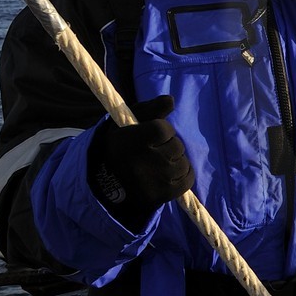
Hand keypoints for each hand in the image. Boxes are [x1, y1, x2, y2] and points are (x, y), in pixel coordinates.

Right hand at [90, 95, 192, 229]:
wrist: (108, 182)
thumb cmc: (124, 144)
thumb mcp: (129, 121)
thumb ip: (151, 108)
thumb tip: (170, 100)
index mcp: (128, 141)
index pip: (163, 129)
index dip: (163, 130)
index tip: (153, 135)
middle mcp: (139, 163)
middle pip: (176, 146)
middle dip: (169, 146)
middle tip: (153, 151)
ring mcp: (152, 182)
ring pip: (183, 163)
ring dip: (176, 161)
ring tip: (158, 163)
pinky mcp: (161, 195)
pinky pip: (187, 179)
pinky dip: (183, 175)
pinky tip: (168, 173)